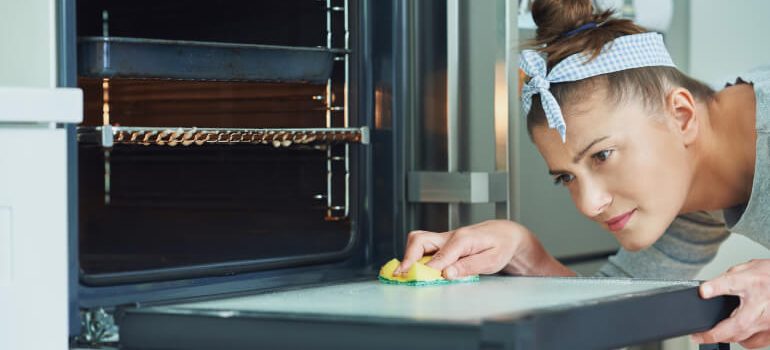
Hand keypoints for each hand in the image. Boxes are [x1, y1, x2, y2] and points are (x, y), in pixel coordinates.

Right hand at [395, 220, 573, 279]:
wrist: (506, 234)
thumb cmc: (501, 246)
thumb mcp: (492, 260)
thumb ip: (468, 266)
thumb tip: (446, 273)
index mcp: (463, 238)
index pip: (440, 253)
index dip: (430, 268)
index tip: (422, 278)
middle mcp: (449, 236)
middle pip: (420, 240)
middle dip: (408, 257)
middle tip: (401, 274)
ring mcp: (444, 239)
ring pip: (418, 241)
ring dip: (408, 256)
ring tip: (403, 273)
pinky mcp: (442, 244)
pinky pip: (423, 248)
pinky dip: (414, 257)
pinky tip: (414, 270)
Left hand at [691, 259, 769, 348]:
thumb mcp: (749, 268)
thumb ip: (729, 277)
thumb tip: (709, 288)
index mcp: (753, 284)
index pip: (730, 283)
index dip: (714, 287)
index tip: (702, 292)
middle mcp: (761, 306)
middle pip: (736, 326)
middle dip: (713, 334)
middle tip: (697, 336)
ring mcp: (768, 323)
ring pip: (745, 339)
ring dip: (728, 338)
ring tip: (716, 334)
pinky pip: (755, 342)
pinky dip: (744, 340)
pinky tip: (738, 334)